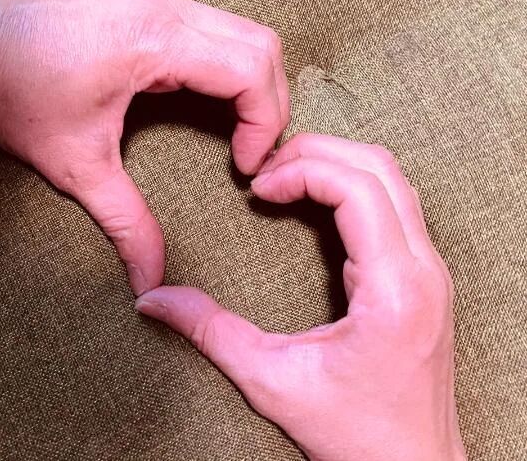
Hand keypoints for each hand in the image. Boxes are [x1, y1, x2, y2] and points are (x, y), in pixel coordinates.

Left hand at [0, 0, 288, 293]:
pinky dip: (231, 70)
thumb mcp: (73, 164)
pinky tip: (212, 104)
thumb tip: (150, 279)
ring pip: (246, 33)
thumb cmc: (8, 89)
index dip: (265, 124)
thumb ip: (124, 224)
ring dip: (255, 85)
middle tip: (253, 152)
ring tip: (240, 132)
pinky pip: (218, 31)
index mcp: (152, 39)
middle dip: (271, 106)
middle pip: (262, 46)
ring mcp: (158, 0)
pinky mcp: (149, 5)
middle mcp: (164, 8)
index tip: (247, 166)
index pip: (250, 71)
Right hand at [136, 134, 465, 460]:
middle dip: (316, 152)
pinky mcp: (423, 275)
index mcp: (394, 289)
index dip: (302, 169)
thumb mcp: (271, 382)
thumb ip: (210, 333)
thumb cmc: (353, 434)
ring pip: (392, 178)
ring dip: (335, 163)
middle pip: (379, 167)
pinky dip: (351, 185)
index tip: (259, 188)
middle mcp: (423, 269)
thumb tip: (155, 299)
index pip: (357, 187)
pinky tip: (314, 202)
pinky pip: (394, 202)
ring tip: (286, 179)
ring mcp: (430, 269)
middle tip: (268, 171)